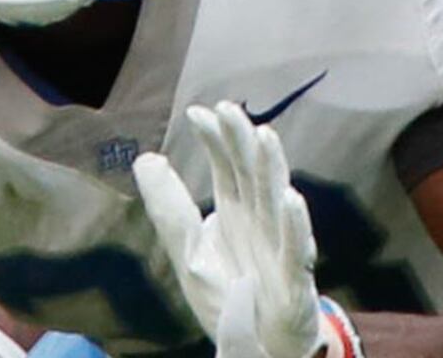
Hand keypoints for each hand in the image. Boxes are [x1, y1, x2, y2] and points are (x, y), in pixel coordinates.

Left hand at [136, 107, 342, 357]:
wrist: (259, 347)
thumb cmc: (228, 296)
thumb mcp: (188, 251)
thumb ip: (170, 208)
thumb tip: (145, 157)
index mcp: (236, 212)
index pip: (226, 167)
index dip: (215, 140)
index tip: (198, 112)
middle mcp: (260, 222)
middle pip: (251, 174)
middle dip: (241, 142)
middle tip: (229, 109)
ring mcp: (280, 247)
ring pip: (276, 202)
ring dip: (272, 169)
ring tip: (264, 136)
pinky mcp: (294, 279)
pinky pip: (296, 249)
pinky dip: (295, 225)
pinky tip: (292, 198)